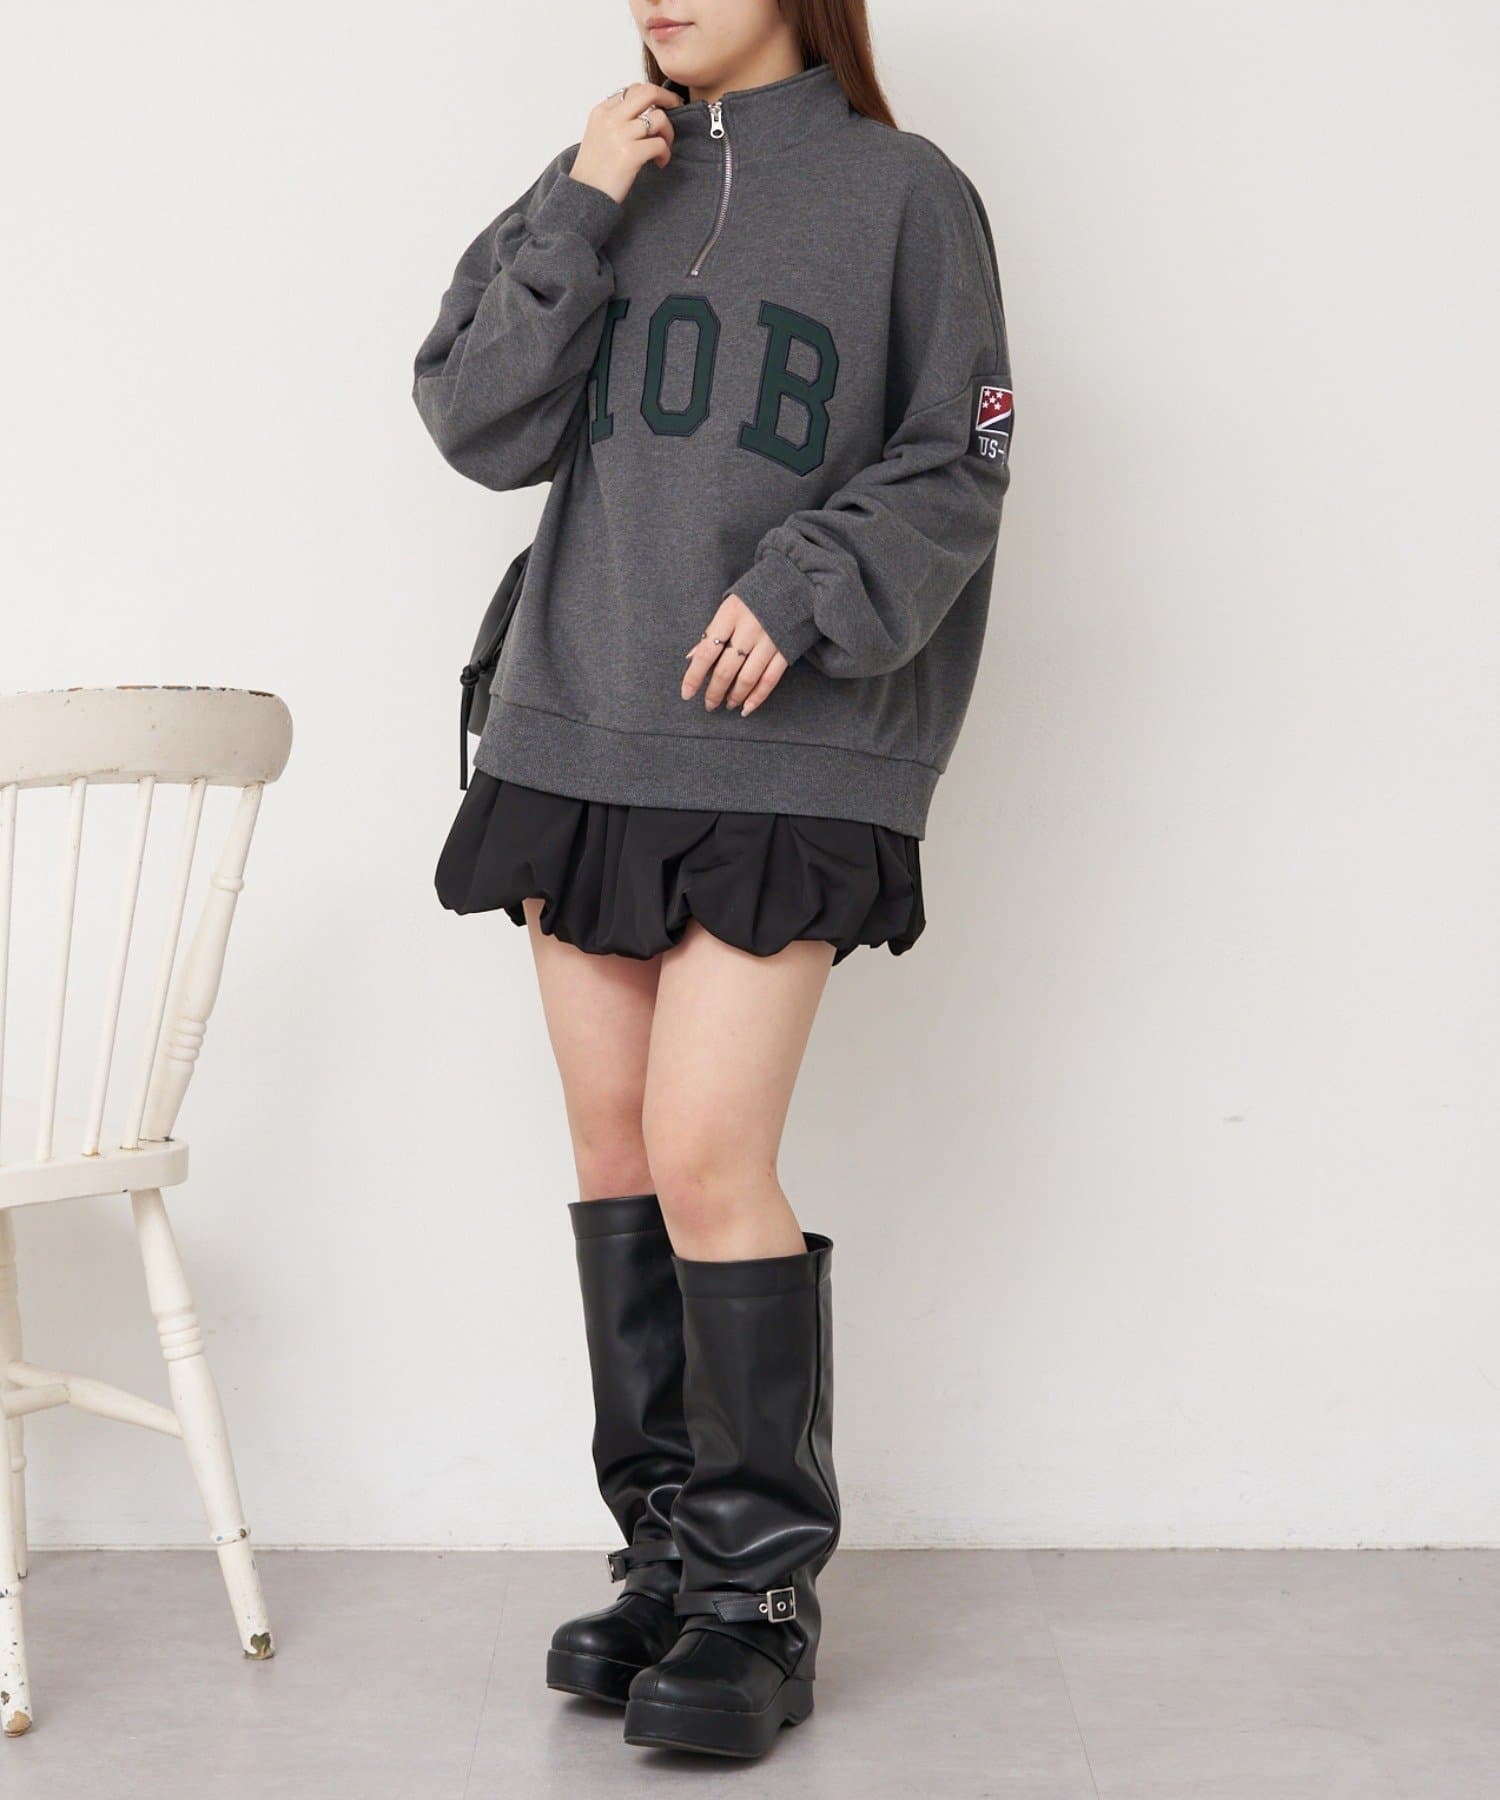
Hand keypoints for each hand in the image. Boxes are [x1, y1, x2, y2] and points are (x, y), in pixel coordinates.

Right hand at [570, 83, 682, 202]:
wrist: (585, 196)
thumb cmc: (594, 171)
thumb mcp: (597, 135)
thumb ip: (616, 120)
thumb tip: (645, 113)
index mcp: (601, 112)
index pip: (632, 90)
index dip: (652, 96)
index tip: (661, 104)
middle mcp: (610, 119)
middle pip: (648, 92)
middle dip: (668, 97)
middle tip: (677, 107)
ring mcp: (620, 135)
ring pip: (659, 118)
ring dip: (668, 133)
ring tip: (663, 148)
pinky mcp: (631, 154)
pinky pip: (660, 144)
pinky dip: (665, 153)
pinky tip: (659, 162)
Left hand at [681, 595, 787, 717]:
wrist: (797, 582)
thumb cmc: (756, 595)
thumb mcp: (730, 605)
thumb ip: (712, 631)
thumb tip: (691, 659)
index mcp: (730, 614)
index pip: (705, 651)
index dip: (694, 676)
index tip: (686, 693)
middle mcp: (749, 628)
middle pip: (726, 669)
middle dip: (714, 691)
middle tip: (708, 704)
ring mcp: (770, 640)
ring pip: (748, 678)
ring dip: (735, 696)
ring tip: (727, 705)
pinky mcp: (786, 649)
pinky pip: (770, 679)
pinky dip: (758, 696)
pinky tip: (747, 707)